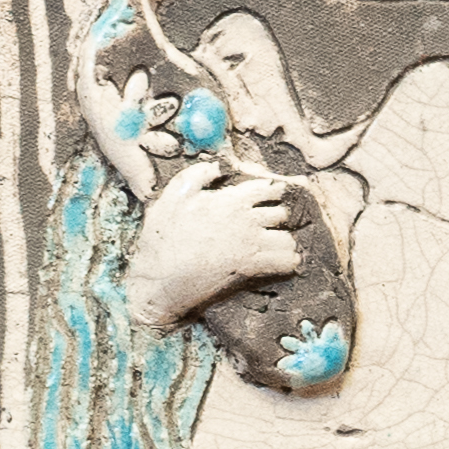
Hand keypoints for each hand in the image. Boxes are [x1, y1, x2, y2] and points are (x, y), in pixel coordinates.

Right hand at [125, 159, 297, 333]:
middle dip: (276, 220)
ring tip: (274, 248)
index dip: (269, 195)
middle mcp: (246, 219)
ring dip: (283, 243)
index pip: (268, 189)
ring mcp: (250, 244)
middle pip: (280, 213)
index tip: (266, 202)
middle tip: (267, 228)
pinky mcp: (251, 268)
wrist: (160, 281)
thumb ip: (197, 175)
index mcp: (232, 199)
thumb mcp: (172, 197)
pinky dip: (287, 263)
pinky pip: (285, 262)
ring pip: (286, 238)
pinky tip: (281, 264)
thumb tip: (219, 167)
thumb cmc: (163, 240)